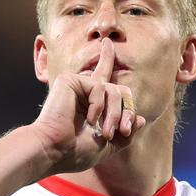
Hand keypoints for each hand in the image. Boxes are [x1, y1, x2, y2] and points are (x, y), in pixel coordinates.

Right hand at [30, 37, 146, 173]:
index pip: (103, 79)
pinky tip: (89, 119)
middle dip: (126, 112)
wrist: (54, 151)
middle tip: (122, 131)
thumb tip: (140, 119)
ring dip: (115, 114)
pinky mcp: (70, 80)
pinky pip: (99, 86)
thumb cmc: (75, 152)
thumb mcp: (108, 146)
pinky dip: (99, 105)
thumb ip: (125, 133)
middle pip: (120, 91)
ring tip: (105, 132)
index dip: (106, 59)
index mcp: (90, 103)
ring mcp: (77, 85)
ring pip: (114, 90)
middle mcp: (83, 91)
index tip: (108, 43)